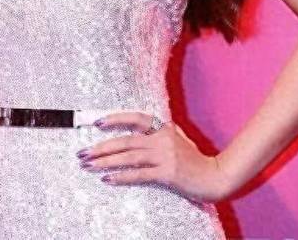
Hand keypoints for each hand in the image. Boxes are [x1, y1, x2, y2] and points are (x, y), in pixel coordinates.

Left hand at [76, 110, 230, 202]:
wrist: (214, 176)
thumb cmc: (196, 159)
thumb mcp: (179, 138)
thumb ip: (161, 132)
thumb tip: (142, 129)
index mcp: (163, 128)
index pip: (135, 118)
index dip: (116, 119)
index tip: (97, 123)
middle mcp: (162, 139)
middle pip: (126, 140)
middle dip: (101, 147)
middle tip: (83, 152)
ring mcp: (164, 156)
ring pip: (128, 157)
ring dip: (106, 162)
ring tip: (88, 166)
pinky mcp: (167, 174)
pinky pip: (138, 175)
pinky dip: (121, 177)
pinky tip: (108, 179)